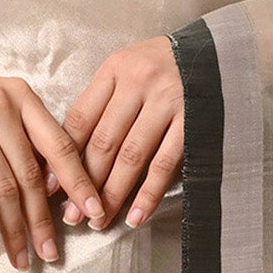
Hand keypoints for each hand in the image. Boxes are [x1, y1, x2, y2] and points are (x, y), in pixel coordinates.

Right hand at [0, 66, 104, 265]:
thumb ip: (25, 137)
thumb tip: (56, 187)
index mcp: (21, 96)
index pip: (60, 145)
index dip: (79, 182)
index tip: (95, 212)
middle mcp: (1, 106)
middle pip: (31, 175)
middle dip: (42, 219)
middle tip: (50, 252)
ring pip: (4, 189)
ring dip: (14, 230)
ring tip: (20, 258)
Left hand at [63, 36, 183, 227]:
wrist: (219, 52)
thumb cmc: (165, 65)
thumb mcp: (128, 69)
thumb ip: (102, 103)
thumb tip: (69, 153)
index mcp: (115, 69)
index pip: (81, 119)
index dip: (64, 156)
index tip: (52, 187)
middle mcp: (139, 83)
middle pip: (103, 142)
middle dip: (84, 183)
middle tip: (73, 215)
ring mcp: (167, 102)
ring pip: (131, 157)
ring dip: (113, 194)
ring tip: (99, 220)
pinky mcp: (193, 121)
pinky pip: (165, 164)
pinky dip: (149, 193)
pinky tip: (136, 216)